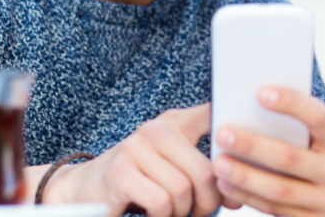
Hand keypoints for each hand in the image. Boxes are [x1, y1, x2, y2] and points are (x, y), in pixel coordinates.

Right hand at [34, 103, 226, 216]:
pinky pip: (160, 202)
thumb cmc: (138, 182)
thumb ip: (203, 167)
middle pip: (205, 171)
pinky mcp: (120, 174)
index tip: (242, 167)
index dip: (234, 144)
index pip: (214, 116)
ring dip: (182, 213)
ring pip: (183, 190)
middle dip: (209, 202)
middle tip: (200, 213)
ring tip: (174, 214)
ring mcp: (135, 149)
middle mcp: (155, 129)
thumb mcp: (171, 164)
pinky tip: (156, 216)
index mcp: (174, 122)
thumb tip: (238, 191)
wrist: (82, 190)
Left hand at [212, 87, 324, 216]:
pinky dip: (247, 196)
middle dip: (253, 145)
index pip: (319, 117)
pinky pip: (274, 209)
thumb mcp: (320, 137)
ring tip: (218, 163)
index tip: (260, 93)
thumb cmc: (320, 153)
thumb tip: (252, 104)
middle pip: (291, 157)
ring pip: (280, 189)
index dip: (291, 103)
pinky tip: (225, 184)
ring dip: (244, 176)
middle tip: (223, 133)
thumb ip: (296, 124)